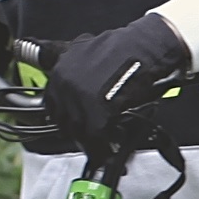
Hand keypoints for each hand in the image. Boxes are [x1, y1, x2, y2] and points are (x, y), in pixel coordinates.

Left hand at [50, 10, 190, 145]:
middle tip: (89, 138)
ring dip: (89, 141)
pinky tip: (108, 151)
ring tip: (100, 146)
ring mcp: (78, 96)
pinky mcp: (96, 110)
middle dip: (77, 131)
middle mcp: (64, 81)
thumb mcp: (89, 50)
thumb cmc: (126, 48)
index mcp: (61, 68)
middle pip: (63, 120)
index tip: (73, 124)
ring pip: (77, 130)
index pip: (52, 103)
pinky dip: (101, 148)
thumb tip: (78, 90)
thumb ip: (77, 70)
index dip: (65, 117)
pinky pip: (94, 137)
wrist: (147, 47)